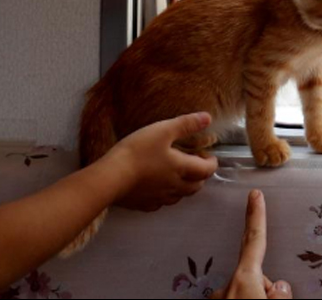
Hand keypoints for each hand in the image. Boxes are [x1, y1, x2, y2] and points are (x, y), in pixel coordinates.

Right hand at [101, 112, 218, 211]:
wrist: (110, 178)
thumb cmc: (137, 152)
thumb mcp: (162, 131)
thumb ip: (186, 124)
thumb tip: (208, 118)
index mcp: (183, 169)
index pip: (207, 170)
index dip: (211, 163)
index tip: (208, 156)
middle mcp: (175, 187)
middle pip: (196, 186)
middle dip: (200, 176)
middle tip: (195, 165)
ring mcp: (160, 198)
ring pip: (180, 196)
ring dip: (184, 187)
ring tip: (178, 175)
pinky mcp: (144, 205)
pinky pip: (161, 203)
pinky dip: (165, 195)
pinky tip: (157, 189)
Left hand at [212, 190, 291, 298]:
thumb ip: (281, 295)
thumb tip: (279, 287)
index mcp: (244, 280)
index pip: (254, 240)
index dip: (256, 216)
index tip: (254, 195)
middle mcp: (227, 287)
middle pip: (255, 276)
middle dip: (263, 287)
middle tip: (266, 299)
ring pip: (248, 293)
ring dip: (255, 298)